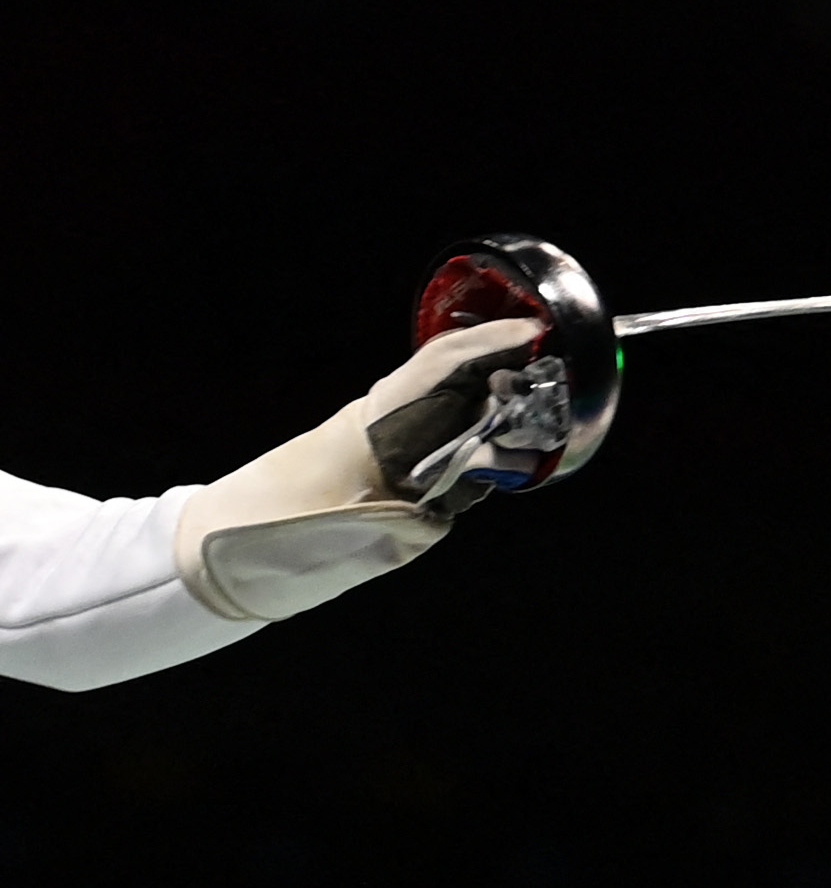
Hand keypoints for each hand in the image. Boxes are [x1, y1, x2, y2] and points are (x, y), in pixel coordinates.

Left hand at [176, 318, 544, 622]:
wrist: (217, 552)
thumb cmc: (273, 536)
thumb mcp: (352, 533)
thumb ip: (413, 519)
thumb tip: (458, 501)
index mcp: (372, 423)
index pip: (440, 365)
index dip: (491, 344)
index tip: (537, 334)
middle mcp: (379, 425)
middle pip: (453, 382)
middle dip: (506, 372)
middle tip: (557, 378)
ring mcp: (380, 446)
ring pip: (449, 413)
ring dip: (495, 410)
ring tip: (540, 420)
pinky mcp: (380, 472)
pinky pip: (440, 444)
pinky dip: (476, 441)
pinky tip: (502, 455)